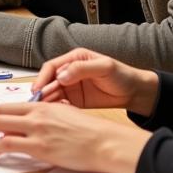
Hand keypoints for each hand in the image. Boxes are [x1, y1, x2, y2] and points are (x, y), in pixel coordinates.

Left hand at [0, 101, 150, 172]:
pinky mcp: (40, 147)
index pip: (6, 106)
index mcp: (41, 105)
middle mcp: (36, 114)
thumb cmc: (90, 134)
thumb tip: (26, 125)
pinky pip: (8, 144)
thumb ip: (44, 118)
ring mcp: (37, 129)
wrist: (106, 142)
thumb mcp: (64, 116)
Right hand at [33, 48, 158, 114]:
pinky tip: (59, 113)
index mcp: (74, 59)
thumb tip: (62, 75)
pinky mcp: (75, 100)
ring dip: (47, 101)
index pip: (52, 67)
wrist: (134, 93)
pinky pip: (61, 104)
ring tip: (46, 110)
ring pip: (52, 93)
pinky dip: (57, 108)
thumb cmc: (122, 75)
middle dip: (42, 91)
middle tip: (39, 102)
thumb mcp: (104, 67)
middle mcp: (69, 72)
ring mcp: (71, 87)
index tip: (38, 89)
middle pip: (48, 81)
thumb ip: (82, 68)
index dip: (42, 77)